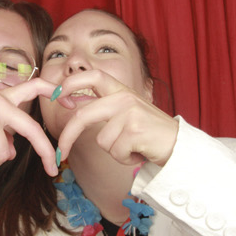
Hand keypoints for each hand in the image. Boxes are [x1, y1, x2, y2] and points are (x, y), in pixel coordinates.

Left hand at [51, 69, 178, 169]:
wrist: (179, 145)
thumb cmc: (149, 133)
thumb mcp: (127, 114)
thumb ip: (105, 109)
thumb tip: (73, 108)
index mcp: (121, 90)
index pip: (93, 75)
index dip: (71, 83)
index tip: (56, 96)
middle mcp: (124, 97)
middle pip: (83, 115)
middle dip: (68, 136)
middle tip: (61, 153)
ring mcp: (130, 113)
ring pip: (102, 140)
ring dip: (115, 151)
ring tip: (133, 147)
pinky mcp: (135, 130)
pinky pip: (115, 152)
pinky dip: (125, 159)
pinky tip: (139, 152)